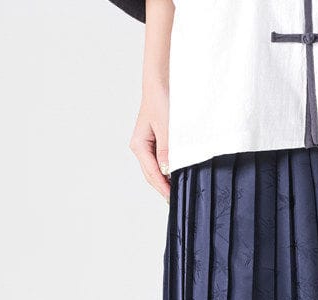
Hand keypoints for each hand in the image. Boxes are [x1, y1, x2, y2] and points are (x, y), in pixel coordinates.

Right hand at [130, 83, 170, 200]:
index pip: (152, 173)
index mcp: (139, 145)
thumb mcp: (166, 126)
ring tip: (178, 191)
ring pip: (157, 170)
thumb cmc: (161, 99)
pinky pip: (162, 161)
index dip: (163, 188)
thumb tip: (167, 170)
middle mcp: (141, 147)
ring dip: (166, 180)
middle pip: (152, 175)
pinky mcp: (157, 142)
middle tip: (176, 200)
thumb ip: (167, 149)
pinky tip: (177, 174)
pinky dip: (169, 170)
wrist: (161, 81)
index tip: (172, 199)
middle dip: (163, 188)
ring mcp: (148, 145)